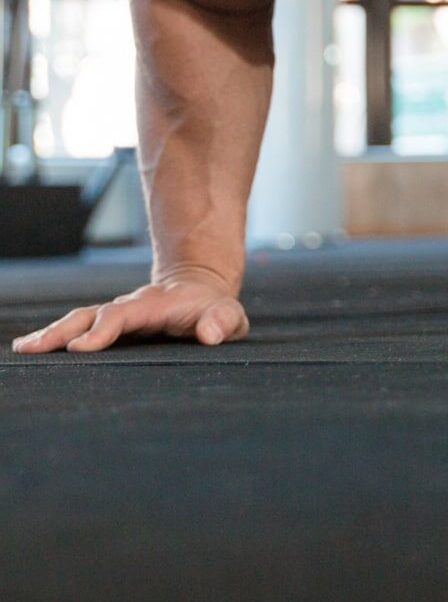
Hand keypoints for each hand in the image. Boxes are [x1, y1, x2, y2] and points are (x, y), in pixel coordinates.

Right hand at [11, 270, 248, 354]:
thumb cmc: (216, 311)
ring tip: (25, 348)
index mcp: (156, 305)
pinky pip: (79, 328)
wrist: (204, 291)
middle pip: (91, 314)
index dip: (103, 328)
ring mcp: (118, 316)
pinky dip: (56, 336)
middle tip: (35, 347)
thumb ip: (222, 321)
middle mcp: (131, 307)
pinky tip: (31, 348)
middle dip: (63, 330)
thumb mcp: (229, 315)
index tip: (82, 346)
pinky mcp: (111, 326)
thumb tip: (210, 334)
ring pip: (80, 319)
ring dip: (53, 333)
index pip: (124, 314)